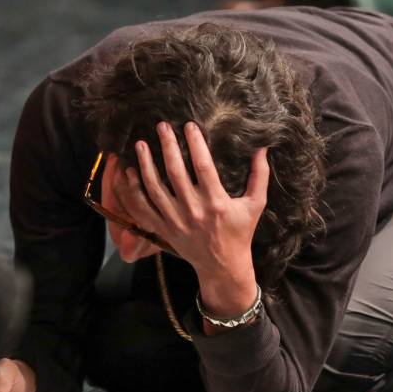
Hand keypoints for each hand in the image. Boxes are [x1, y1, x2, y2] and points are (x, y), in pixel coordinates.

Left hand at [119, 121, 267, 316]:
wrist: (222, 266)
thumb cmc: (240, 232)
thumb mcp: (255, 204)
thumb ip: (259, 175)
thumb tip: (262, 148)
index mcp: (216, 203)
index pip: (203, 166)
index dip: (195, 144)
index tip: (189, 125)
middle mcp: (194, 211)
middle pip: (175, 173)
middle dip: (167, 146)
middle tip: (161, 126)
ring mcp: (175, 221)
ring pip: (154, 189)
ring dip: (145, 165)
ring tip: (140, 144)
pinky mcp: (163, 230)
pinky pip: (143, 209)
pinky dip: (134, 191)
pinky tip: (130, 173)